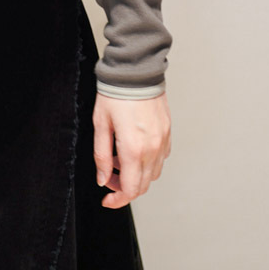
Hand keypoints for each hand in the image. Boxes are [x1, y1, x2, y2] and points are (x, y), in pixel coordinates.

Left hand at [92, 92, 170, 207]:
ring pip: (153, 174)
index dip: (117, 200)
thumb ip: (101, 155)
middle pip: (143, 186)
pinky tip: (134, 151)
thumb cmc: (116, 93)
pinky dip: (148, 163)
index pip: (130, 189)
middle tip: (109, 177)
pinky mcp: (167, 132)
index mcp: (133, 149)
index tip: (107, 200)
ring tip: (119, 159)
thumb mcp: (100, 124)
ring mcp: (162, 141)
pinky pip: (161, 158)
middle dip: (124, 188)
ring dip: (136, 176)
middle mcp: (152, 148)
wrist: (135, 70)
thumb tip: (103, 179)